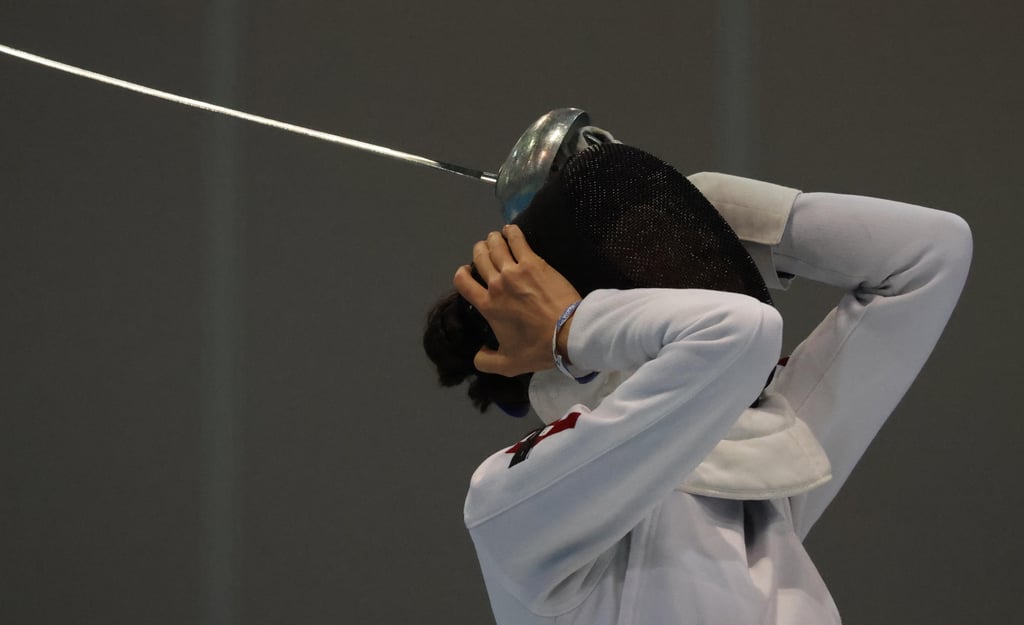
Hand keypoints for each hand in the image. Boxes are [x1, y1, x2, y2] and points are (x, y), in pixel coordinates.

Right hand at [454, 224, 580, 376]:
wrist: (567, 332)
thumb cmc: (538, 348)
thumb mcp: (508, 365)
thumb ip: (486, 361)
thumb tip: (477, 353)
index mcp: (487, 306)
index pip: (462, 281)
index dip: (462, 274)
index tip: (468, 273)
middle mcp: (496, 284)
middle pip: (479, 257)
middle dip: (479, 252)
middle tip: (485, 252)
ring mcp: (515, 270)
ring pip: (495, 245)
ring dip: (492, 239)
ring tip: (496, 238)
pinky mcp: (534, 262)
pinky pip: (517, 239)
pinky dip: (511, 232)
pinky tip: (511, 229)